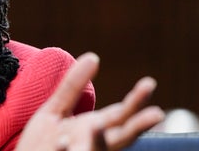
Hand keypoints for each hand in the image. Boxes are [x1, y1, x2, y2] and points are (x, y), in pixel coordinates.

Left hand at [15, 52, 164, 150]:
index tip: (149, 83)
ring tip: (97, 126)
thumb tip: (94, 56)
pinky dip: (64, 150)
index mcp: (93, 131)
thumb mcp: (56, 110)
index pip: (120, 115)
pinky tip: (62, 141)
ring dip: (99, 141)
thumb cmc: (42, 143)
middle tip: (157, 114)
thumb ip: (72, 87)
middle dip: (137, 127)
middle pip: (120, 137)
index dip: (136, 100)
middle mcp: (91, 146)